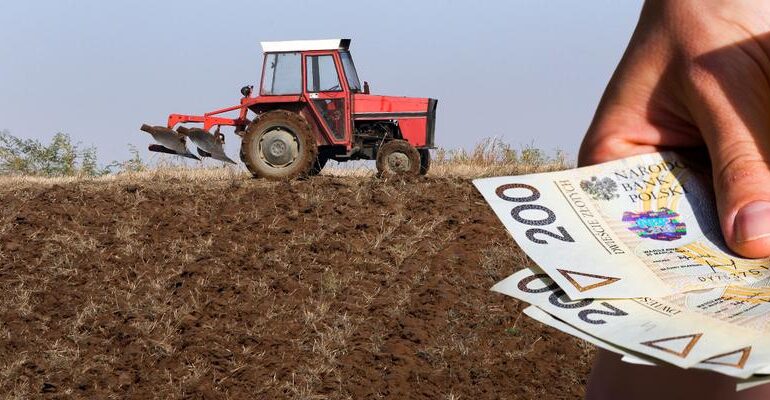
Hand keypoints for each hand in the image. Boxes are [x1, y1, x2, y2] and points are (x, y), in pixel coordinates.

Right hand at [579, 0, 769, 257]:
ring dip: (754, 222)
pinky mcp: (730, 165)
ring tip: (761, 264)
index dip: (670, 263)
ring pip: (728, 217)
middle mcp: (648, 176)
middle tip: (751, 281)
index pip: (632, 227)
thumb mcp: (721, 87)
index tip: (710, 294)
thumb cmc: (700, 19)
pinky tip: (768, 221)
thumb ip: (742, 161)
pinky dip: (766, 199)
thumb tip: (755, 242)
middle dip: (724, 249)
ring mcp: (692, 173)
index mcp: (612, 161)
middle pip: (685, 231)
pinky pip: (751, 194)